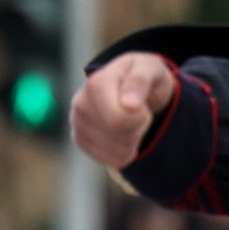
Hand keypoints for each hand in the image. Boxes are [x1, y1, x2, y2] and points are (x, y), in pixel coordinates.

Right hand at [71, 52, 177, 168]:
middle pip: (120, 136)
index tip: (141, 104)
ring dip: (134, 140)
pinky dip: (126, 151)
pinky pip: (113, 160)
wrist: (135, 88)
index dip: (140, 117)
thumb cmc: (145, 77)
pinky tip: (123, 132)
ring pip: (118, 151)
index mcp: (96, 83)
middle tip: (139, 111)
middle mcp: (80, 103)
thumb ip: (140, 81)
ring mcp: (77, 123)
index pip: (119, 120)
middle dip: (139, 128)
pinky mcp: (81, 140)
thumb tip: (129, 104)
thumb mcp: (151, 69)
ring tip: (130, 120)